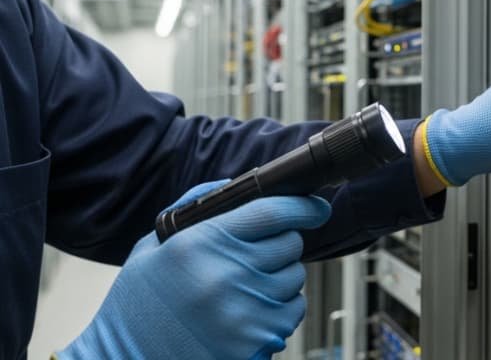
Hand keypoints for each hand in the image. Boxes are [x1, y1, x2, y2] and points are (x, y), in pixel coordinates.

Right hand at [59, 181, 330, 359]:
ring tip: (243, 290)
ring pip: (295, 279)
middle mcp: (227, 275)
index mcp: (202, 243)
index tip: (316, 206)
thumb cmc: (138, 307)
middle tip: (255, 257)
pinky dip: (280, 309)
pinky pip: (292, 313)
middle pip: (290, 244)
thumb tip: (236, 185)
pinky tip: (249, 313)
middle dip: (281, 245)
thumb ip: (196, 209)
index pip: (272, 212)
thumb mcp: (154, 247)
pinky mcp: (257, 341)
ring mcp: (245, 311)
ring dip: (280, 278)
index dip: (302, 206)